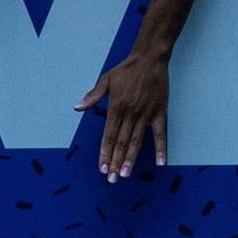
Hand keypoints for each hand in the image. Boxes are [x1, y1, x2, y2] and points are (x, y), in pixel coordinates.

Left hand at [76, 51, 170, 178]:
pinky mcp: (160, 112)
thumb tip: (77, 107)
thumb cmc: (126, 70)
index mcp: (116, 107)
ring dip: (130, 159)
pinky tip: (161, 163)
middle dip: (115, 161)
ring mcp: (146, 114)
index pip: (109, 135)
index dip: (105, 153)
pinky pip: (160, 134)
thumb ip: (92, 96)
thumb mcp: (106, 80)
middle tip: (111, 179)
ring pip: (137, 141)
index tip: (102, 167)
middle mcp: (130, 113)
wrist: (150, 59)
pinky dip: (161, 148)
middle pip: (121, 142)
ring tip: (125, 174)